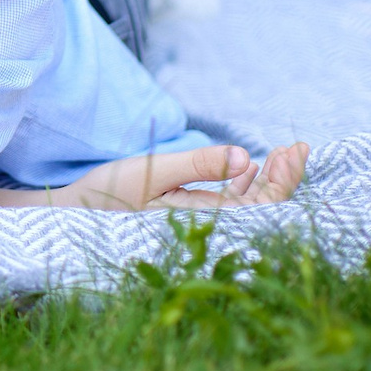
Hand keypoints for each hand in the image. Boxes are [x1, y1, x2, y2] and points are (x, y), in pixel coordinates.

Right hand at [0, 140, 310, 210]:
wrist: (74, 215)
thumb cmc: (109, 194)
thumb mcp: (152, 173)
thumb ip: (199, 165)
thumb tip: (245, 158)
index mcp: (207, 216)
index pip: (265, 204)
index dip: (287, 179)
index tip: (296, 147)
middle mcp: (208, 224)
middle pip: (262, 206)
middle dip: (284, 177)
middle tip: (295, 147)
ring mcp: (198, 221)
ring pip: (247, 205)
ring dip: (265, 179)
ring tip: (277, 155)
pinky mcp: (185, 216)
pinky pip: (227, 204)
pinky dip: (241, 183)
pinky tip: (241, 169)